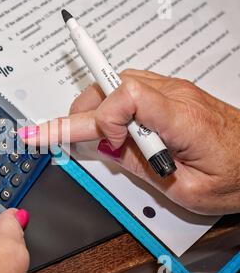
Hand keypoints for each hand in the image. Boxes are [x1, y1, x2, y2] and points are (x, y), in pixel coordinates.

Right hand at [19, 69, 239, 215]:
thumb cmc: (237, 175)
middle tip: (51, 135)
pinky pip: (127, 88)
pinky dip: (107, 105)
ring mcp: (172, 91)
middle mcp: (175, 96)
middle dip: (79, 113)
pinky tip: (104, 125)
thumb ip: (141, 166)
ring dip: (91, 107)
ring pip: (115, 83)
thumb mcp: (186, 189)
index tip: (98, 144)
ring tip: (76, 132)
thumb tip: (105, 148)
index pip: (129, 95)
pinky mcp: (169, 94)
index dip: (104, 118)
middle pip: (112, 86)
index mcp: (183, 120)